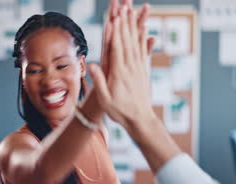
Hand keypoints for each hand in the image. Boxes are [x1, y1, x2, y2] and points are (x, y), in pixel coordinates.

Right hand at [89, 4, 156, 130]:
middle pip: (127, 40)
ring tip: (133, 11)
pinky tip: (143, 28)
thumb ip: (99, 81)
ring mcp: (138, 67)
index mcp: (120, 72)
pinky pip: (142, 50)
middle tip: (124, 6)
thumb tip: (91, 65)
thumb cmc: (120, 111)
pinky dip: (142, 37)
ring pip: (136, 42)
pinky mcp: (143, 70)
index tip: (115, 16)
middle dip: (125, 22)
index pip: (117, 47)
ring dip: (134, 25)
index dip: (116, 30)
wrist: (140, 120)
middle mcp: (131, 67)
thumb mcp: (105, 99)